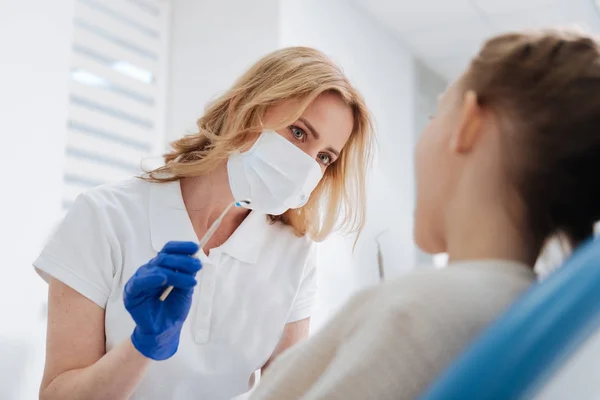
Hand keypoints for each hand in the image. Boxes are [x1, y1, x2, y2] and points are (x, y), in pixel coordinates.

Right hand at [124, 241, 200, 359]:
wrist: (164, 331)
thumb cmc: (173, 309)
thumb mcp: (185, 290)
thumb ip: (187, 275)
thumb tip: (194, 259)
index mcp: (161, 268)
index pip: (168, 251)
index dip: (181, 247)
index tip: (195, 248)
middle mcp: (149, 271)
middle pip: (164, 258)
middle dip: (183, 261)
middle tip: (197, 266)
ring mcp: (139, 280)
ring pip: (156, 269)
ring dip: (175, 272)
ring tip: (190, 281)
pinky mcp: (131, 293)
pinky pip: (139, 282)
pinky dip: (152, 278)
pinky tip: (163, 279)